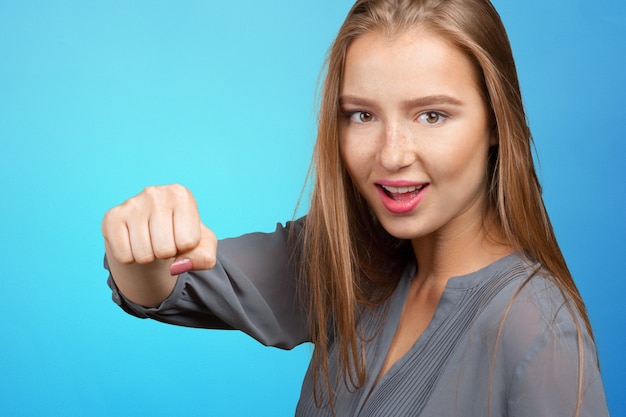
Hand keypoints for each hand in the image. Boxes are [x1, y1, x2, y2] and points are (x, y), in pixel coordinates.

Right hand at [102, 184, 216, 275]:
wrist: (151, 229)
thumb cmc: (181, 234)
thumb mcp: (203, 245)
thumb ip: (204, 258)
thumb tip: (177, 267)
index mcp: (181, 195)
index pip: (188, 242)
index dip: (186, 247)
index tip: (180, 235)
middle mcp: (155, 194)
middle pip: (164, 249)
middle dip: (166, 253)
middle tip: (163, 240)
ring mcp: (131, 204)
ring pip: (143, 255)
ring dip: (149, 256)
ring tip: (150, 241)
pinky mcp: (111, 218)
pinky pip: (124, 256)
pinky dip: (131, 258)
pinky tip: (134, 242)